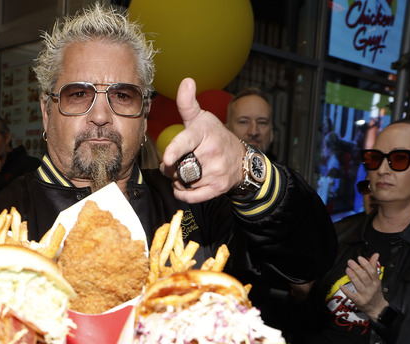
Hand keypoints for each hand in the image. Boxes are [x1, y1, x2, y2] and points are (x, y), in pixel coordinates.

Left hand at [160, 78, 246, 202]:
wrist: (242, 159)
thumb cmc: (215, 136)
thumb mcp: (202, 118)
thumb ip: (187, 103)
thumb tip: (186, 80)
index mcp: (204, 133)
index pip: (186, 142)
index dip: (175, 152)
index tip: (167, 159)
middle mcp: (211, 153)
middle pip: (177, 165)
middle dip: (170, 166)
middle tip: (175, 161)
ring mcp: (215, 171)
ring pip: (182, 181)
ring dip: (177, 179)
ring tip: (187, 169)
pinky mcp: (217, 188)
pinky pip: (191, 196)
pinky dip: (183, 192)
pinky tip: (186, 184)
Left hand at [340, 253, 387, 320]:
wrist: (378, 308)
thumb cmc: (376, 292)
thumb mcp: (377, 280)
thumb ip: (374, 267)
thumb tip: (375, 255)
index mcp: (376, 282)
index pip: (372, 272)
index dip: (366, 264)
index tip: (360, 258)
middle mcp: (371, 288)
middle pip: (364, 277)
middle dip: (357, 269)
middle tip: (350, 262)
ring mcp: (365, 295)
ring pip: (358, 285)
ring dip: (352, 276)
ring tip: (347, 269)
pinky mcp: (359, 301)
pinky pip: (352, 295)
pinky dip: (346, 290)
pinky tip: (342, 285)